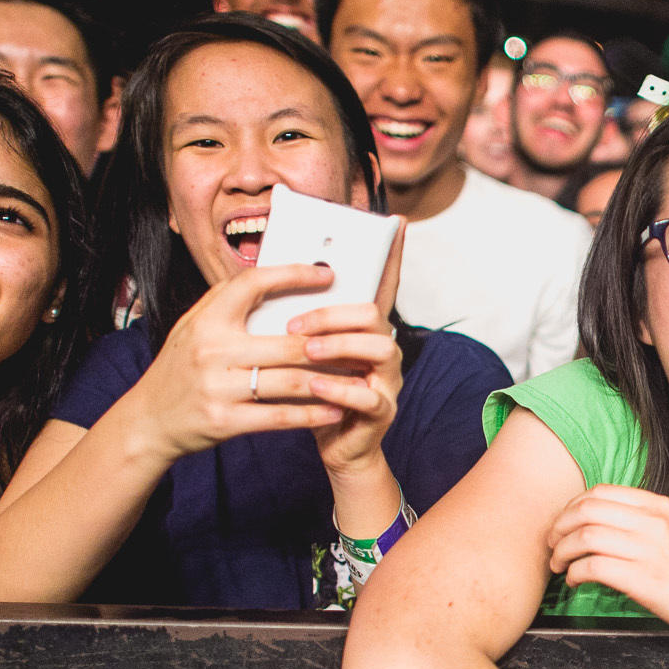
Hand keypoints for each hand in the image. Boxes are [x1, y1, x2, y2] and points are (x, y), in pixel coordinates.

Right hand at [127, 263, 355, 462]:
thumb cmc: (180, 368)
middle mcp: (212, 350)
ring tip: (359, 376)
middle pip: (289, 342)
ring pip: (291, 381)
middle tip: (362, 339)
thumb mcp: (194, 327)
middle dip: (332, 343)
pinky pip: (280, 416)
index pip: (254, 284)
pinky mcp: (226, 421)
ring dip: (332, 381)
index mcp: (207, 320)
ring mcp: (219, 387)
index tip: (326, 275)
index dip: (292, 275)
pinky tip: (336, 408)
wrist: (149, 420)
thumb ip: (228, 304)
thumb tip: (275, 279)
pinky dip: (313, 413)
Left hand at [299, 219, 407, 478]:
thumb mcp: (303, 350)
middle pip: (373, 313)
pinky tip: (316, 385)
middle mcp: (383, 349)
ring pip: (379, 348)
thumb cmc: (312, 393)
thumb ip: (300, 320)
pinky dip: (339, 388)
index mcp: (363, 330)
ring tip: (307, 352)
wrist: (330, 444)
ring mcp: (386, 380)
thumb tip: (271, 279)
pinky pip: (368, 396)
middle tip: (294, 325)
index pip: (381, 285)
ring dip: (339, 346)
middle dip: (333, 314)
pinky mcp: (382, 411)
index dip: (391, 255)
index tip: (397, 224)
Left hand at [546, 486, 668, 638]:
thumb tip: (606, 524)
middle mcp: (653, 523)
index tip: (564, 524)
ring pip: (585, 537)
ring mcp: (648, 550)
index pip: (600, 493)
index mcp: (659, 507)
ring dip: (562, 552)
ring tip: (559, 565)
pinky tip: (576, 581)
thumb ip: (646, 521)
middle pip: (585, 510)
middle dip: (559, 527)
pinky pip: (594, 567)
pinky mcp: (644, 580)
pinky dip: (576, 573)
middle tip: (552, 544)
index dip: (572, 508)